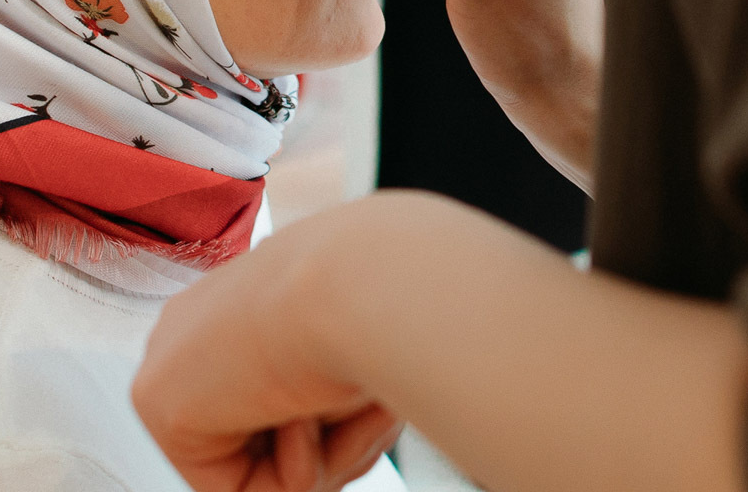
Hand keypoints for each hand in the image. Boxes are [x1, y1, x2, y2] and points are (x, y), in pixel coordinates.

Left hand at [137, 192, 747, 491]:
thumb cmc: (428, 292)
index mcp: (265, 294)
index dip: (333, 420)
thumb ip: (416, 360)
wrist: (388, 277)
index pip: (286, 395)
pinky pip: (230, 490)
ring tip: (344, 384)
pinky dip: (285, 471)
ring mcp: (180, 357)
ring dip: (314, 454)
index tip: (360, 390)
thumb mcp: (424, 324)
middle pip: (264, 442)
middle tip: (359, 385)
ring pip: (258, 470)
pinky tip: (312, 399)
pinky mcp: (161, 399)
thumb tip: (586, 386)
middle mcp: (213, 320)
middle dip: (320, 444)